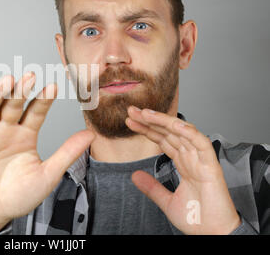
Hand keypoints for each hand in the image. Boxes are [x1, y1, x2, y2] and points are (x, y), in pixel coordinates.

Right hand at [0, 73, 94, 233]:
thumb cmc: (19, 196)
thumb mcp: (48, 174)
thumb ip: (67, 153)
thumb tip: (91, 134)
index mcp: (26, 135)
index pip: (36, 111)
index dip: (43, 99)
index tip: (52, 87)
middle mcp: (6, 130)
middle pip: (13, 104)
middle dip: (21, 90)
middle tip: (30, 77)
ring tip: (7, 81)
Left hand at [125, 106, 240, 234]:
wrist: (213, 234)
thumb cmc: (198, 219)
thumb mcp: (167, 201)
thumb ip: (152, 187)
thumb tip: (134, 176)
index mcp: (184, 164)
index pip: (163, 140)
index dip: (147, 129)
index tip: (130, 121)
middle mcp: (192, 158)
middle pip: (169, 133)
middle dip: (150, 120)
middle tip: (132, 110)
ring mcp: (201, 160)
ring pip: (182, 133)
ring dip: (164, 121)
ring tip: (145, 113)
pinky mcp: (211, 166)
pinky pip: (201, 143)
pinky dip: (189, 132)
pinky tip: (174, 124)